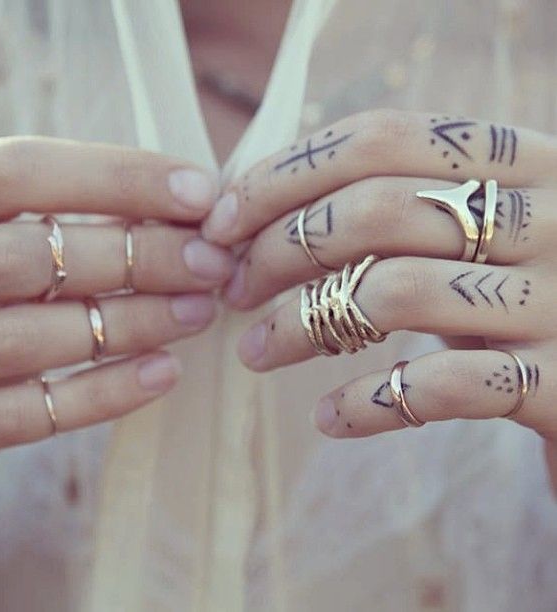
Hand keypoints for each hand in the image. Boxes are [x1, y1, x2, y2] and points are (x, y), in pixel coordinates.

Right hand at [0, 136, 233, 531]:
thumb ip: (60, 229)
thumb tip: (176, 207)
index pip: (13, 172)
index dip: (114, 177)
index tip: (199, 192)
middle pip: (23, 256)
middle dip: (134, 256)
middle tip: (212, 263)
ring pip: (24, 338)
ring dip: (129, 322)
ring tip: (200, 311)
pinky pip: (21, 417)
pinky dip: (101, 394)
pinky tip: (165, 374)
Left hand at [202, 109, 556, 490]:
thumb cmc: (507, 293)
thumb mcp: (462, 232)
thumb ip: (388, 210)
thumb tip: (253, 210)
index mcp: (514, 159)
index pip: (376, 139)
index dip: (285, 176)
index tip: (222, 222)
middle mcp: (546, 216)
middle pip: (375, 212)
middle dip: (279, 250)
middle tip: (234, 290)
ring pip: (395, 295)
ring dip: (300, 327)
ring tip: (255, 352)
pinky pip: (445, 387)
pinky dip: (370, 404)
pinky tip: (327, 417)